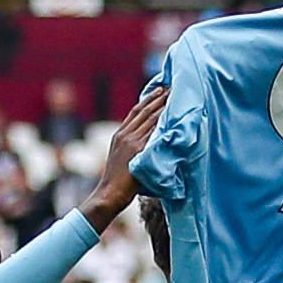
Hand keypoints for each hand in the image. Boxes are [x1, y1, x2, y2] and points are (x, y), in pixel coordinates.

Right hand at [81, 85, 170, 230]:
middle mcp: (124, 135)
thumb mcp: (122, 162)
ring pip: (149, 118)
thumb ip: (133, 151)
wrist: (109, 194)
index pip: (135, 112)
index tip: (158, 91)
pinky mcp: (138, 149)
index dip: (147, 101)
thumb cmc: (117, 185)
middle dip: (157, 98)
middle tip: (169, 87)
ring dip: (162, 106)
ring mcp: (131, 141)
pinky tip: (171, 114)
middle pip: (143, 111)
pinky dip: (162, 121)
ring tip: (173, 96)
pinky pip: (153, 131)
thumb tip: (147, 149)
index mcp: (118, 136)